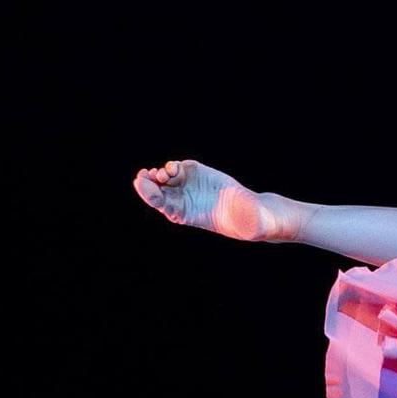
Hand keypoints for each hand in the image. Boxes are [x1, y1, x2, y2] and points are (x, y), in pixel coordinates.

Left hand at [133, 156, 285, 241]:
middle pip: (154, 189)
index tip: (141, 182)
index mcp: (183, 213)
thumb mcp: (244, 224)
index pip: (158, 202)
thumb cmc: (243, 220)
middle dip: (147, 182)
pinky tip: (175, 168)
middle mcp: (180, 199)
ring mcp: (186, 185)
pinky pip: (176, 168)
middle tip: (145, 175)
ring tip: (167, 172)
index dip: (148, 193)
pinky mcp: (195, 172)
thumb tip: (255, 231)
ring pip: (162, 177)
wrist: (247, 209)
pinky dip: (172, 166)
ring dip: (158, 173)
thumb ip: (248, 227)